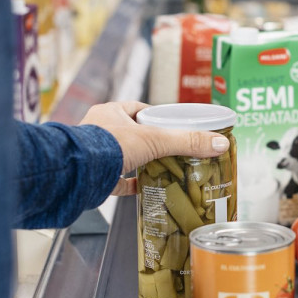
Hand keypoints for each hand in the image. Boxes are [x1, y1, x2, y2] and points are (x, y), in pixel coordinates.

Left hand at [78, 101, 230, 196]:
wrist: (77, 173)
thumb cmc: (108, 146)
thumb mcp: (155, 140)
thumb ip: (187, 142)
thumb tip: (219, 143)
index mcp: (112, 113)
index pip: (140, 109)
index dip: (157, 116)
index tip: (173, 125)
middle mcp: (100, 131)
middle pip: (133, 134)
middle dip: (150, 142)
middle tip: (171, 150)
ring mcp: (96, 154)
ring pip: (123, 156)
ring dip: (141, 162)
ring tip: (163, 168)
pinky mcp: (94, 176)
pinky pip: (116, 179)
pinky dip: (131, 184)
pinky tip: (145, 188)